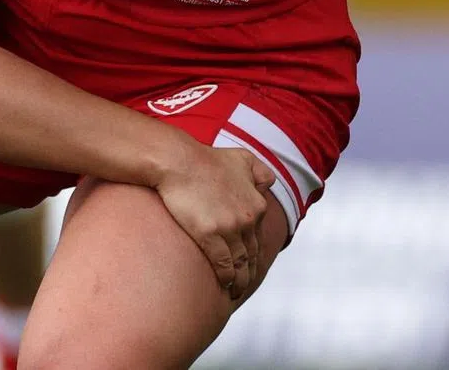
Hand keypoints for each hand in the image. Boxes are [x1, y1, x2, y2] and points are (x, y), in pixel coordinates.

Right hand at [155, 145, 273, 299]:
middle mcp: (247, 218)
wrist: (179, 161)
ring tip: (235, 291)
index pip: (259, 237)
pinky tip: (224, 284)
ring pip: (240, 263)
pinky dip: (225, 277)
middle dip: (249, 272)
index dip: (255, 253)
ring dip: (239, 280)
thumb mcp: (241, 158)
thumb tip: (269, 183)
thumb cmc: (207, 159)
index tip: (250, 263)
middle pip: (252, 253)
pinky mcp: (210, 235)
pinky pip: (223, 264)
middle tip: (244, 284)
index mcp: (256, 204)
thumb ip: (259, 171)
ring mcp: (229, 228)